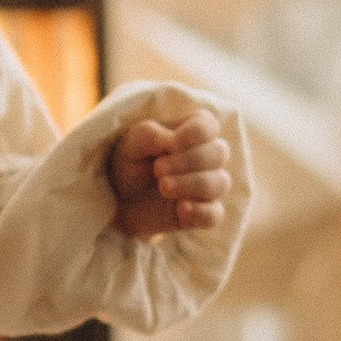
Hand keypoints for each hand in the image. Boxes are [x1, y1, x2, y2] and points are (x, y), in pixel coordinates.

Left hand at [108, 110, 233, 241]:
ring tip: (163, 187)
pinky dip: (201, 211)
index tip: (170, 145)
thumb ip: (152, 136)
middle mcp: (207, 157)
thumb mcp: (132, 143)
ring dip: (192, 184)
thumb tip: (173, 142)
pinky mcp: (203, 213)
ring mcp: (208, 187)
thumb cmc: (130, 162)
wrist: (120, 199)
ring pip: (220, 183)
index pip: (209, 126)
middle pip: (219, 153)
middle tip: (158, 169)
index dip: (193, 134)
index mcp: (193, 132)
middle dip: (188, 161)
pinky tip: (180, 209)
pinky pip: (215, 214)